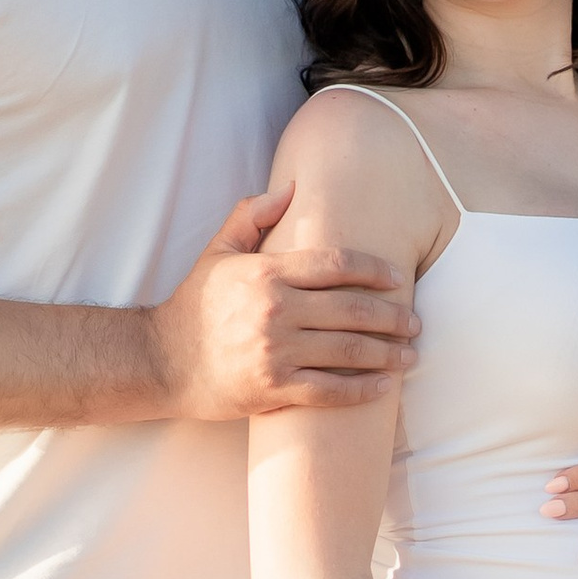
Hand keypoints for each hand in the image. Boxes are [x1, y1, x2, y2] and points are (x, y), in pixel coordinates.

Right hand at [148, 188, 418, 418]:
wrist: (162, 362)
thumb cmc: (194, 305)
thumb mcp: (217, 252)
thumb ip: (251, 215)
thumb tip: (290, 187)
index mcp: (267, 273)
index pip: (336, 263)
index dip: (374, 268)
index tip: (398, 277)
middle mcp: (275, 310)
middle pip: (352, 308)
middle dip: (393, 315)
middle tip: (416, 321)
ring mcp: (276, 351)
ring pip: (348, 350)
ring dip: (387, 354)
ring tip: (410, 354)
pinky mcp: (274, 388)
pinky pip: (329, 391)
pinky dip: (361, 390)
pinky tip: (383, 387)